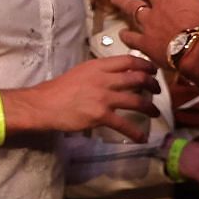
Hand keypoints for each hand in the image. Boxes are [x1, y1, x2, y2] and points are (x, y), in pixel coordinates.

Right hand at [13, 54, 157, 139]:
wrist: (42, 105)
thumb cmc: (57, 89)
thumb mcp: (79, 72)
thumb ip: (98, 73)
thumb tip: (114, 78)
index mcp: (97, 66)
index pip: (129, 61)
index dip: (145, 65)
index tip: (152, 71)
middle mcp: (103, 79)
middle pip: (138, 79)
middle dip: (152, 85)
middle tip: (157, 90)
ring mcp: (103, 97)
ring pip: (137, 100)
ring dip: (150, 108)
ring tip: (154, 112)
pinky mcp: (100, 115)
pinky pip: (125, 124)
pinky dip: (136, 132)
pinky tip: (142, 137)